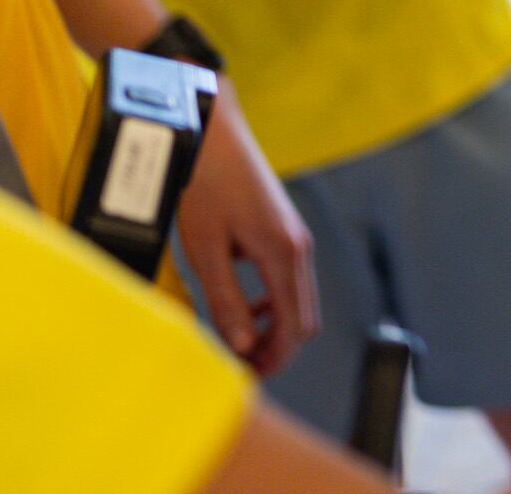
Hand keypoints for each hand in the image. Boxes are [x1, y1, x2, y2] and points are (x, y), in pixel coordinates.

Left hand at [181, 84, 320, 375]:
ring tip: (240, 338)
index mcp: (283, 253)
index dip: (275, 359)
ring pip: (300, 299)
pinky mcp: (286, 229)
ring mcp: (296, 236)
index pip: (295, 327)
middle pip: (306, 318)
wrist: (213, 133)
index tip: (247, 376)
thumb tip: (242, 345)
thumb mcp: (206, 248)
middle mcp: (299, 246)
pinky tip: (247, 302)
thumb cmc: (205, 185)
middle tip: (242, 364)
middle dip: (278, 348)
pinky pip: (292, 278)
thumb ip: (226, 300)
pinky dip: (276, 301)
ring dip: (277, 326)